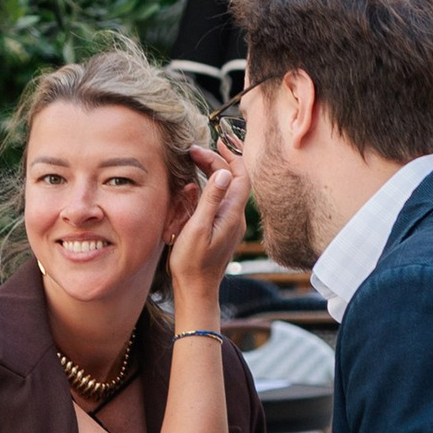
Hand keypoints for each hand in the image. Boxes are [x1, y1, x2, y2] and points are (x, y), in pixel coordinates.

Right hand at [166, 152, 247, 313]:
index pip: (240, 175)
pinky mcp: (222, 228)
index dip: (230, 156)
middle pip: (234, 179)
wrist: (197, 290)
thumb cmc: (192, 262)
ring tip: (194, 161)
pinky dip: (209, 186)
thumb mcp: (197, 228)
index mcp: (232, 214)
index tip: (214, 142)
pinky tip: (195, 185)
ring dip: (213, 172)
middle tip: (195, 151)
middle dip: (217, 160)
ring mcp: (230, 223)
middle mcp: (235, 216)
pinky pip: (220, 199)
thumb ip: (210, 199)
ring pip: (227, 189)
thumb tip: (224, 172)